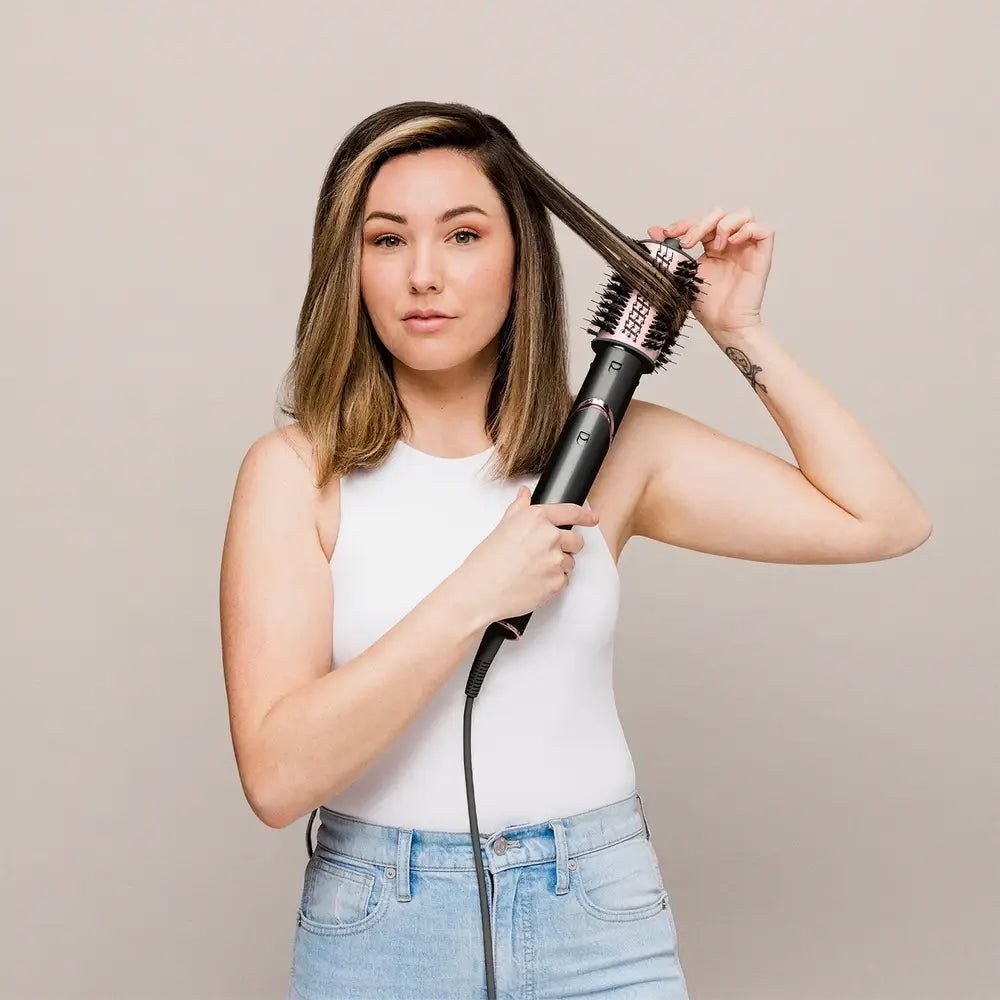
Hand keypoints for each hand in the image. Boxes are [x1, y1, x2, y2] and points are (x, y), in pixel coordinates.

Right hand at [456, 485, 597, 622]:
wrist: (480, 591)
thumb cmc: (486, 562)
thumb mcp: (501, 527)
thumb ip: (519, 509)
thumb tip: (524, 494)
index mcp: (536, 519)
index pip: (571, 512)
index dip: (585, 516)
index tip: (593, 518)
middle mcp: (549, 537)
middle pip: (577, 540)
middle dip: (567, 546)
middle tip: (546, 554)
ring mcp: (555, 561)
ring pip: (570, 562)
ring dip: (557, 566)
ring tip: (533, 570)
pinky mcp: (557, 582)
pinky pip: (564, 580)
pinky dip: (553, 582)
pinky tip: (534, 582)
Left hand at [648, 208, 773, 337]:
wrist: (723, 324)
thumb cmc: (708, 305)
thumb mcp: (683, 272)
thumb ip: (670, 250)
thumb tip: (653, 230)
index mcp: (713, 247)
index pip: (702, 221)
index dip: (686, 223)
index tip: (670, 233)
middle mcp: (731, 244)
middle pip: (721, 213)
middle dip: (701, 222)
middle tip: (688, 242)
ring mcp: (747, 248)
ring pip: (744, 214)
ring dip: (724, 224)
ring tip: (715, 245)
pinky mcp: (762, 255)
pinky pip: (764, 230)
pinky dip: (747, 230)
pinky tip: (731, 243)